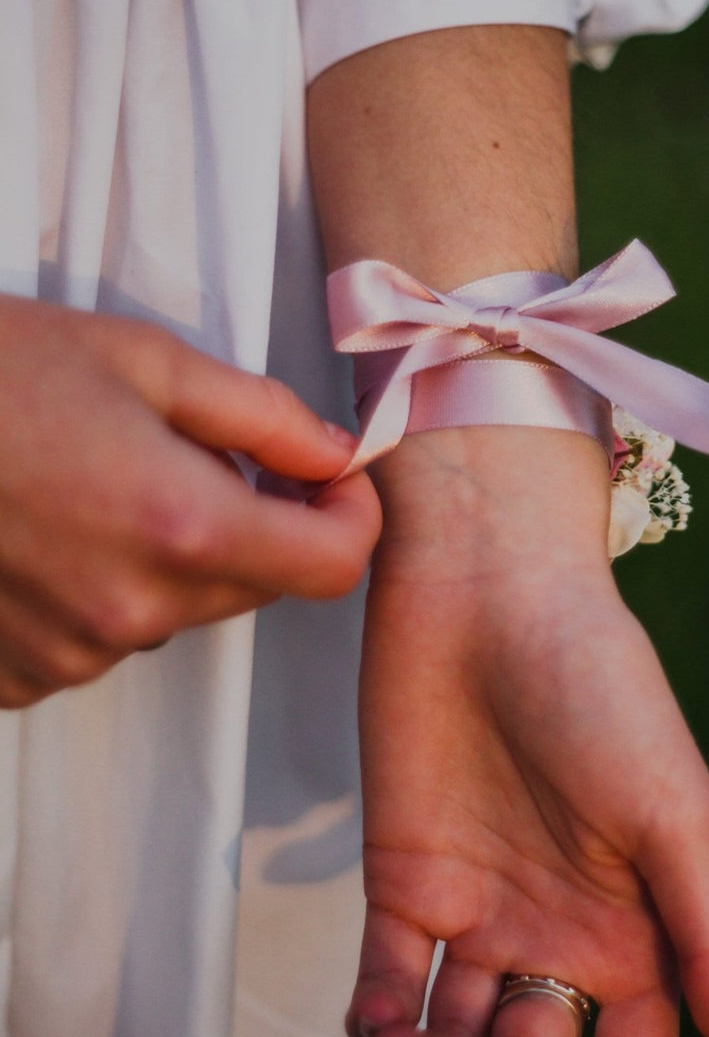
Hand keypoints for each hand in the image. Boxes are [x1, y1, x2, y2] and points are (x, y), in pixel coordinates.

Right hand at [0, 294, 379, 707]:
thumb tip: (338, 455)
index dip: (349, 518)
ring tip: (96, 482)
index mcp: (182, 528)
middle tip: (203, 454)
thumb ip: (263, 417)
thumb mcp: (144, 360)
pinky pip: (101, 639)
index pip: (331, 568)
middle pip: (256, 589)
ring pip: (176, 613)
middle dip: (257, 526)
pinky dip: (100, 591)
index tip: (329, 481)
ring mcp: (69, 655)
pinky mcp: (15, 677)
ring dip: (170, 558)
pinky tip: (48, 531)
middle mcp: (133, 612)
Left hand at [346, 427, 708, 1036]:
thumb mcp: (673, 813)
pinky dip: (374, 1025)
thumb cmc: (600, 689)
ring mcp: (479, 908)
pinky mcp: (404, 877)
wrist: (489, 592)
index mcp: (638, 930)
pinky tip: (377, 1020)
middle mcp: (559, 932)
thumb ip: (707, 936)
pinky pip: (383, 984)